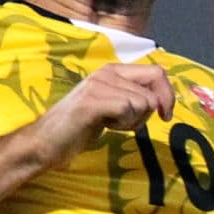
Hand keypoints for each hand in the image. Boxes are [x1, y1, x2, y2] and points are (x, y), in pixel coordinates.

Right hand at [26, 62, 175, 166]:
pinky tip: (107, 127)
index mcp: (112, 70)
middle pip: (153, 86)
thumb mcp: (111, 107)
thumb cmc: (78, 128)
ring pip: (141, 101)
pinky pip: (127, 108)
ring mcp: (98, 85)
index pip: (157, 72)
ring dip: (133, 121)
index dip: (167, 95)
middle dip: (150, 111)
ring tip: (112, 125)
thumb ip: (132, 97)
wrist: (46, 143)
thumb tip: (160, 100)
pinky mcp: (92, 101)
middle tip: (132, 125)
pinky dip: (123, 124)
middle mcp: (106, 72)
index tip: (164, 116)